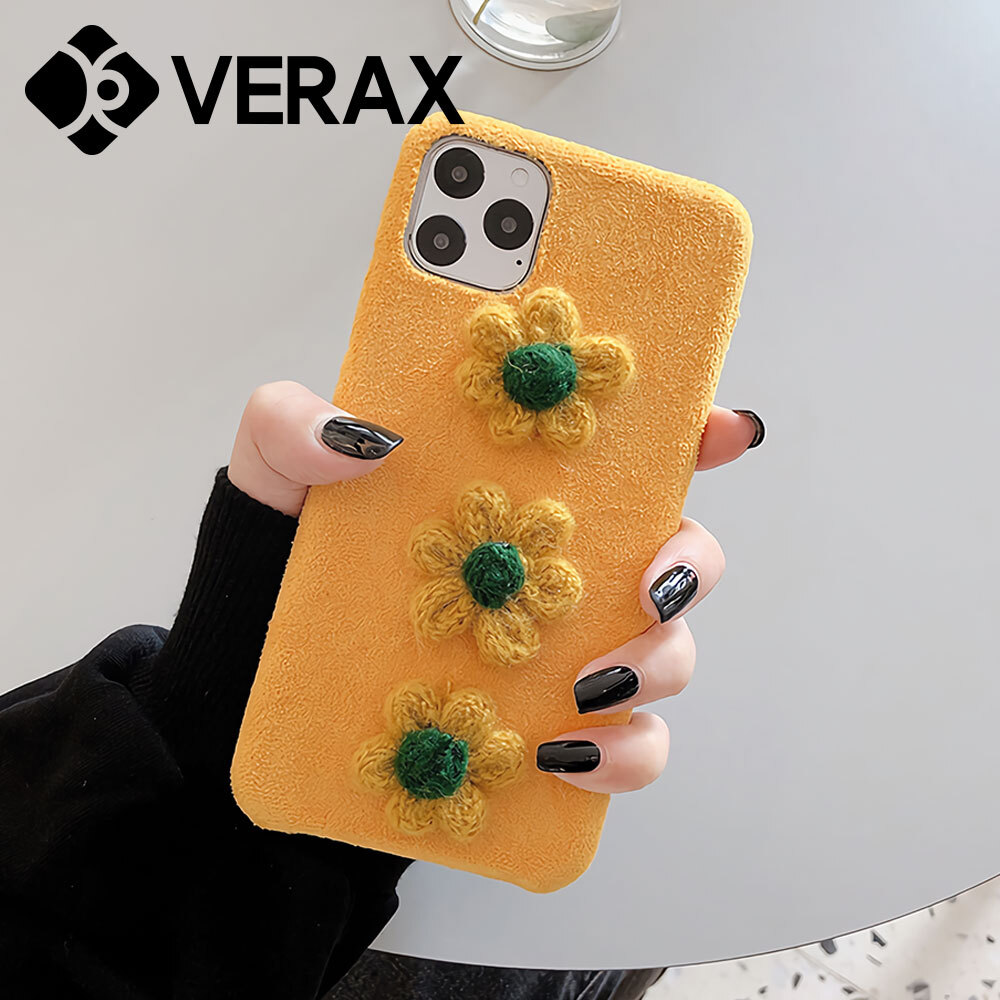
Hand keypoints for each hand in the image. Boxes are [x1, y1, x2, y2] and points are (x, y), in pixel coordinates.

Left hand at [228, 381, 763, 793]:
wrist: (245, 698)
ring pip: (668, 651)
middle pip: (674, 550)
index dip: (691, 433)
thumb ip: (287, 429)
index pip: (623, 450)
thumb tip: (362, 436)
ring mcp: (555, 651)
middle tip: (650, 586)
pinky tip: (565, 756)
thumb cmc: (272, 575)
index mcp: (510, 490)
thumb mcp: (267, 483)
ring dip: (660, 664)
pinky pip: (625, 749)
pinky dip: (622, 755)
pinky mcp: (543, 731)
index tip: (723, 431)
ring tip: (589, 687)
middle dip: (692, 564)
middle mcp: (551, 568)